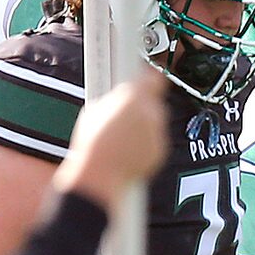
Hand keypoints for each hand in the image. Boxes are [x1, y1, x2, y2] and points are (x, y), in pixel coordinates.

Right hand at [54, 69, 166, 208]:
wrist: (101, 175)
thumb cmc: (93, 144)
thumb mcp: (95, 110)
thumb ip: (114, 99)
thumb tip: (121, 94)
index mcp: (133, 99)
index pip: (152, 79)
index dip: (147, 79)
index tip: (144, 78)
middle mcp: (151, 114)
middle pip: (153, 102)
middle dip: (142, 104)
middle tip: (125, 112)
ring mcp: (158, 133)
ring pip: (155, 121)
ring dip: (144, 124)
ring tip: (123, 134)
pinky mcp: (161, 149)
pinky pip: (156, 139)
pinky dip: (146, 141)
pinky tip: (129, 147)